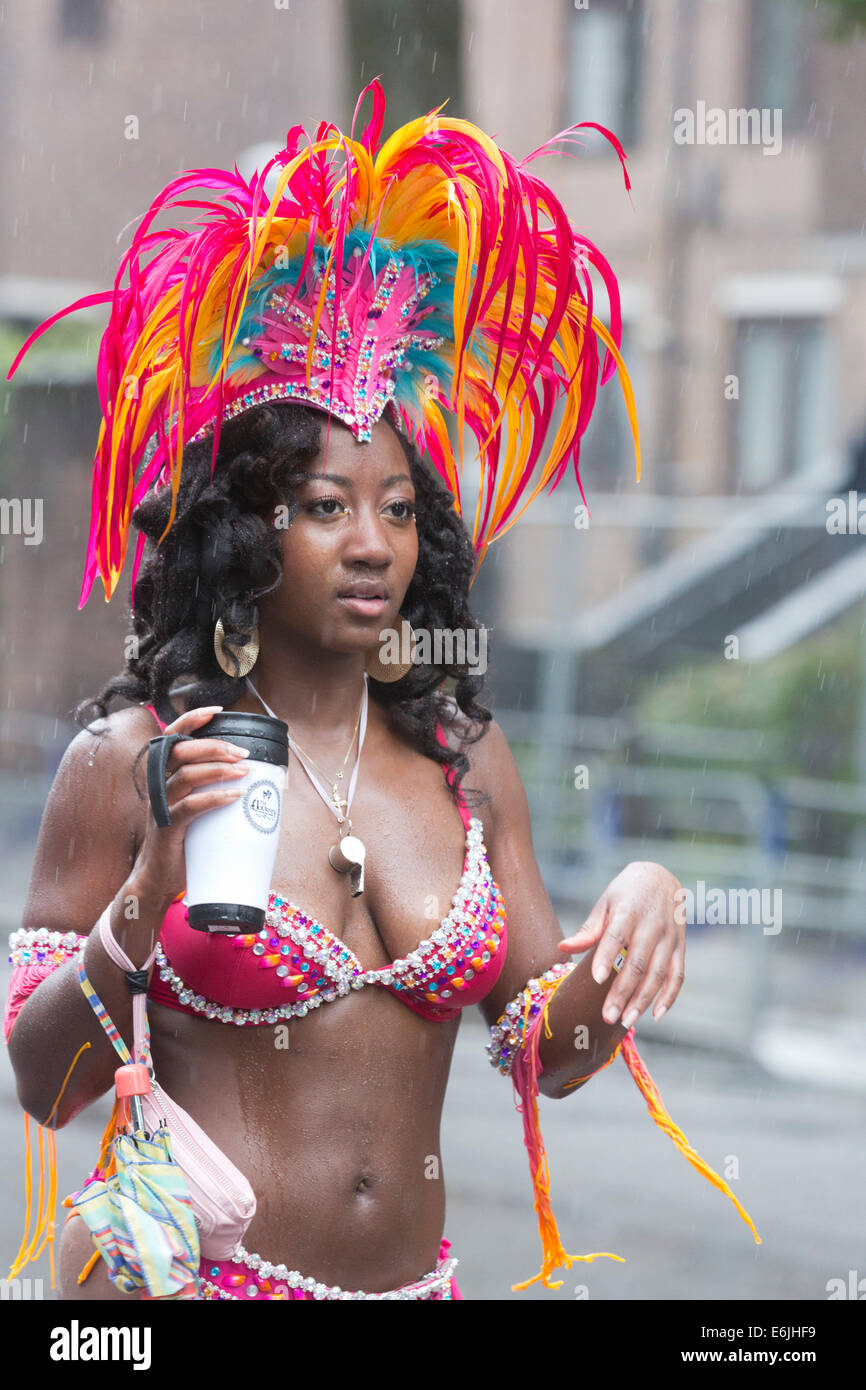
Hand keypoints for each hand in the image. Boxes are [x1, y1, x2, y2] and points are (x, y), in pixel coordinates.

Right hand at [131, 704, 251, 903]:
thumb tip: (256, 778)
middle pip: (181, 752)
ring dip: (218, 769)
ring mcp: (162, 806)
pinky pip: (190, 806)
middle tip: (243, 753)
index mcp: (166, 775)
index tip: (217, 712)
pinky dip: (215, 798)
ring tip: (244, 770)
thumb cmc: (184, 839)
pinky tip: (235, 796)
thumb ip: (214, 789)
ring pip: (186, 775)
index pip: (173, 738)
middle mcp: (160, 786)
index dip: (191, 721)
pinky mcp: (168, 827)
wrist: (160, 877)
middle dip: (215, 746)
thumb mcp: (197, 807)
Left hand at [557, 861, 684, 1028]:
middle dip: (622, 992)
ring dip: (643, 1000)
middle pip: (637, 963)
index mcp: (629, 911)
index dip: (607, 957)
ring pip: (658, 974)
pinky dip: (669, 996)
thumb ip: (588, 929)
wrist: (662, 877)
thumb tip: (563, 947)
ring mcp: (669, 937)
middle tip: (607, 1017)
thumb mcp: (605, 903)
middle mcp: (652, 926)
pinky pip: (678, 975)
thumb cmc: (626, 893)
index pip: (616, 936)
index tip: (597, 979)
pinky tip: (656, 1015)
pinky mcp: (681, 946)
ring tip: (626, 1021)